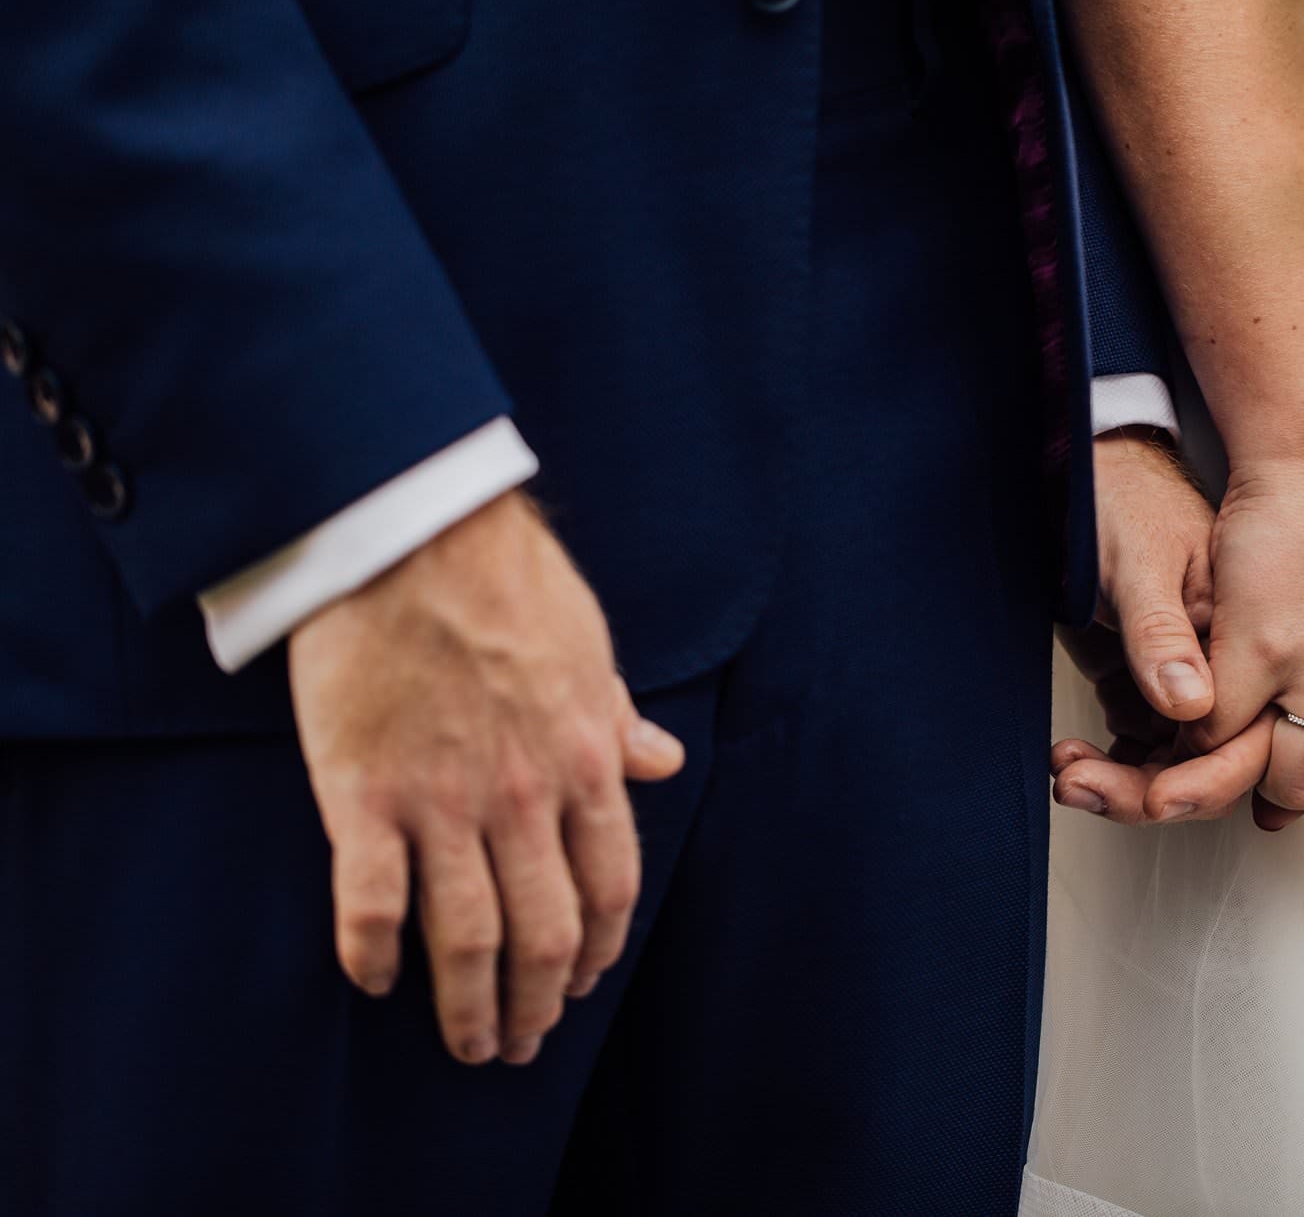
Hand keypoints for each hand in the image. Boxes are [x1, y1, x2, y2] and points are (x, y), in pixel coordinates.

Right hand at [288, 490, 684, 1066]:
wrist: (415, 534)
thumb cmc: (509, 581)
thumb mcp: (593, 648)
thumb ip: (620, 717)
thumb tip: (663, 759)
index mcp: (587, 761)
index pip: (609, 888)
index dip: (597, 950)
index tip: (580, 985)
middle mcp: (525, 798)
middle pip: (544, 935)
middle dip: (538, 1005)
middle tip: (520, 1044)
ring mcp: (444, 802)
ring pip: (467, 939)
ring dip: (468, 1006)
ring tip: (467, 1044)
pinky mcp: (365, 795)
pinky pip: (372, 902)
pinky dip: (373, 955)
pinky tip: (374, 981)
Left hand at [1049, 432, 1266, 822]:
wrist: (1094, 473)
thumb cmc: (1125, 500)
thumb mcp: (1140, 561)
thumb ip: (1160, 634)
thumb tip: (1189, 706)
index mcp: (1251, 640)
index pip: (1243, 740)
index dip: (1195, 779)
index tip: (1142, 795)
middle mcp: (1234, 670)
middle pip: (1216, 768)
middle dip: (1148, 791)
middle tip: (1080, 782)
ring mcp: (1199, 680)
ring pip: (1179, 767)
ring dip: (1123, 782)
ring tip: (1069, 770)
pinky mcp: (1159, 683)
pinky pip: (1150, 749)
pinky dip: (1113, 763)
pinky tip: (1073, 755)